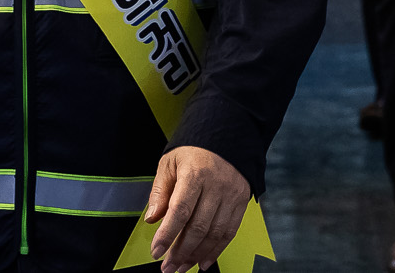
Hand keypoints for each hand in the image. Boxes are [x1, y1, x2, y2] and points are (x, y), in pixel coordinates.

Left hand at [144, 145, 250, 272]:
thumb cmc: (193, 150)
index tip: (156, 252)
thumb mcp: (169, 162)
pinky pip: (229, 232)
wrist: (226, 135)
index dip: (167, 234)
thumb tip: (153, 219)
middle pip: (198, 227)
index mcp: (195, 173)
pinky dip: (216, 250)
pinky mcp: (242, 202)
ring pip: (215, 234)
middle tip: (168, 267)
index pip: (180, 210)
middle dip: (181, 251)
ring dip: (197, 255)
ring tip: (182, 267)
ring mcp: (231, 195)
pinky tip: (203, 261)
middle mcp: (216, 186)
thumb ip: (160, 191)